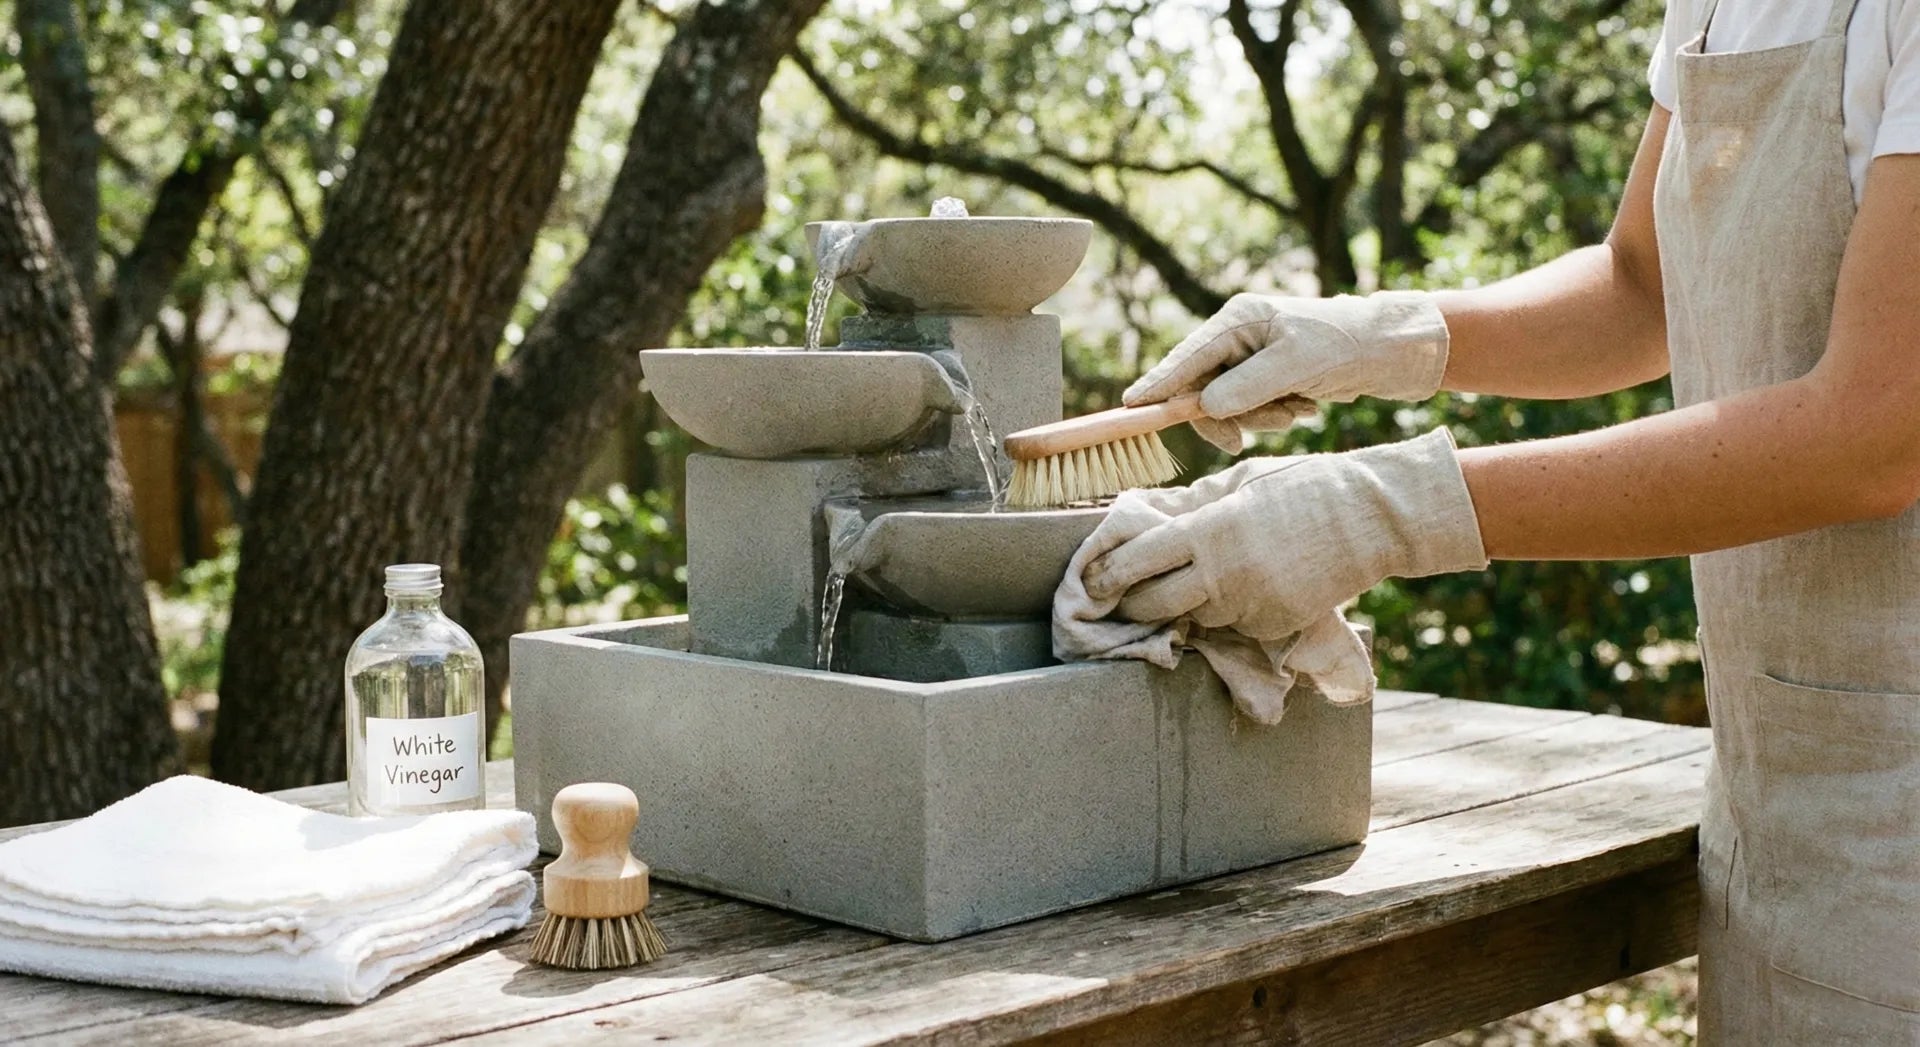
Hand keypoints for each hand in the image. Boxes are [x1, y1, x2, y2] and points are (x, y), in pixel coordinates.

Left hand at [1081, 429, 1486, 639]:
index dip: (1105, 573)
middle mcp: (1221, 574)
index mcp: (1207, 530)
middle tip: (1119, 600)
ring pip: (1193, 617)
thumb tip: (1145, 518)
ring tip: (1192, 585)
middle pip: (1151, 604)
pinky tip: (1248, 586)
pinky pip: (1234, 626)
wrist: (1372, 519)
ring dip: (1184, 606)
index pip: (1135, 560)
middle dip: (1130, 605)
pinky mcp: (1272, 627)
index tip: (1089, 581)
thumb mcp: (1239, 483)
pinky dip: (1231, 612)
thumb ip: (1192, 507)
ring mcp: (1248, 606)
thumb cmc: (1303, 488)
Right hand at [1126, 291, 1449, 452]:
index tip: (1130, 406)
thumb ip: (1246, 386)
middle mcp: (1239, 335)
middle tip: (1238, 441)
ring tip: (1297, 408)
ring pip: (1228, 404)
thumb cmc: (1344, 346)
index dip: (1158, 384)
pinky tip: (1305, 404)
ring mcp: (1253, 357)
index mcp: (1239, 319)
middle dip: (1226, 414)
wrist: (1391, 350)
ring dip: (1259, 417)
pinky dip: (1274, 415)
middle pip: (1202, 387)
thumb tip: (1205, 408)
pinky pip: (1252, 408)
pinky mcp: (1269, 376)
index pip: (1187, 358)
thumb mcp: (1295, 366)